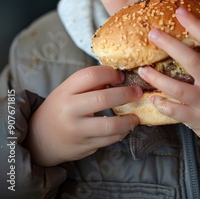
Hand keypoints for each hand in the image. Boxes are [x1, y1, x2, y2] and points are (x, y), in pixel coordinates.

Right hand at [24, 66, 141, 165]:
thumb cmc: (61, 107)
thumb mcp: (68, 90)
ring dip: (128, 121)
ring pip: (109, 126)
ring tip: (136, 116)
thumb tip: (119, 76)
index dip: (109, 73)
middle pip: (102, 99)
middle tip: (138, 92)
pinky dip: (121, 133)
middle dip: (125, 94)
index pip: (90, 76)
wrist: (40, 138)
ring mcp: (76, 131)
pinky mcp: (83, 147)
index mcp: (66, 91)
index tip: (121, 76)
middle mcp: (70, 111)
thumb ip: (90, 83)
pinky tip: (125, 127)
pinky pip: (108, 141)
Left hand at [138, 7, 199, 154]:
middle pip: (192, 61)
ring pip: (179, 89)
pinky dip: (163, 105)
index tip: (181, 12)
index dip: (197, 26)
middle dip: (171, 45)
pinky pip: (176, 112)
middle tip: (153, 33)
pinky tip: (151, 97)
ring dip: (158, 78)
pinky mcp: (196, 119)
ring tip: (143, 68)